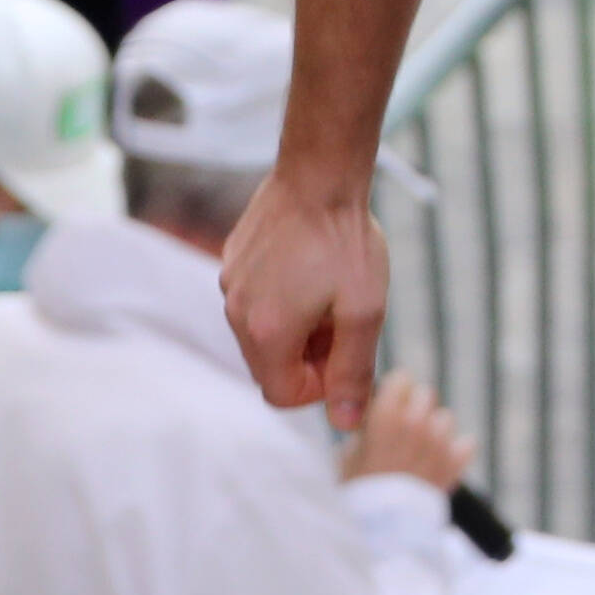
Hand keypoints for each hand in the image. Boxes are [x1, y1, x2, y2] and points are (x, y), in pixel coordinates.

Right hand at [221, 165, 391, 428]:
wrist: (320, 171)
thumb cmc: (345, 240)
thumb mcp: (364, 312)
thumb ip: (353, 372)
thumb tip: (346, 422)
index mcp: (265, 332)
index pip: (282, 395)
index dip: (319, 387)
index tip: (344, 353)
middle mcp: (236, 311)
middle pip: (270, 365)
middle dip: (309, 356)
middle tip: (342, 319)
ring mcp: (230, 283)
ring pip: (263, 333)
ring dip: (297, 327)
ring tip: (329, 290)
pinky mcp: (232, 260)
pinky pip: (256, 300)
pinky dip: (283, 299)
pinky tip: (311, 267)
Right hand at [339, 370, 472, 492]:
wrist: (378, 532)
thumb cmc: (355, 492)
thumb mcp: (347, 452)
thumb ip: (368, 426)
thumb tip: (377, 413)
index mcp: (387, 414)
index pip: (402, 378)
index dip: (395, 392)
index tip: (387, 406)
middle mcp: (417, 422)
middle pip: (426, 395)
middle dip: (415, 409)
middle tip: (401, 431)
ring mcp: (440, 443)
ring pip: (445, 420)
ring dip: (435, 431)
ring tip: (418, 453)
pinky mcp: (456, 465)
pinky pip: (467, 444)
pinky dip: (455, 452)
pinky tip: (438, 465)